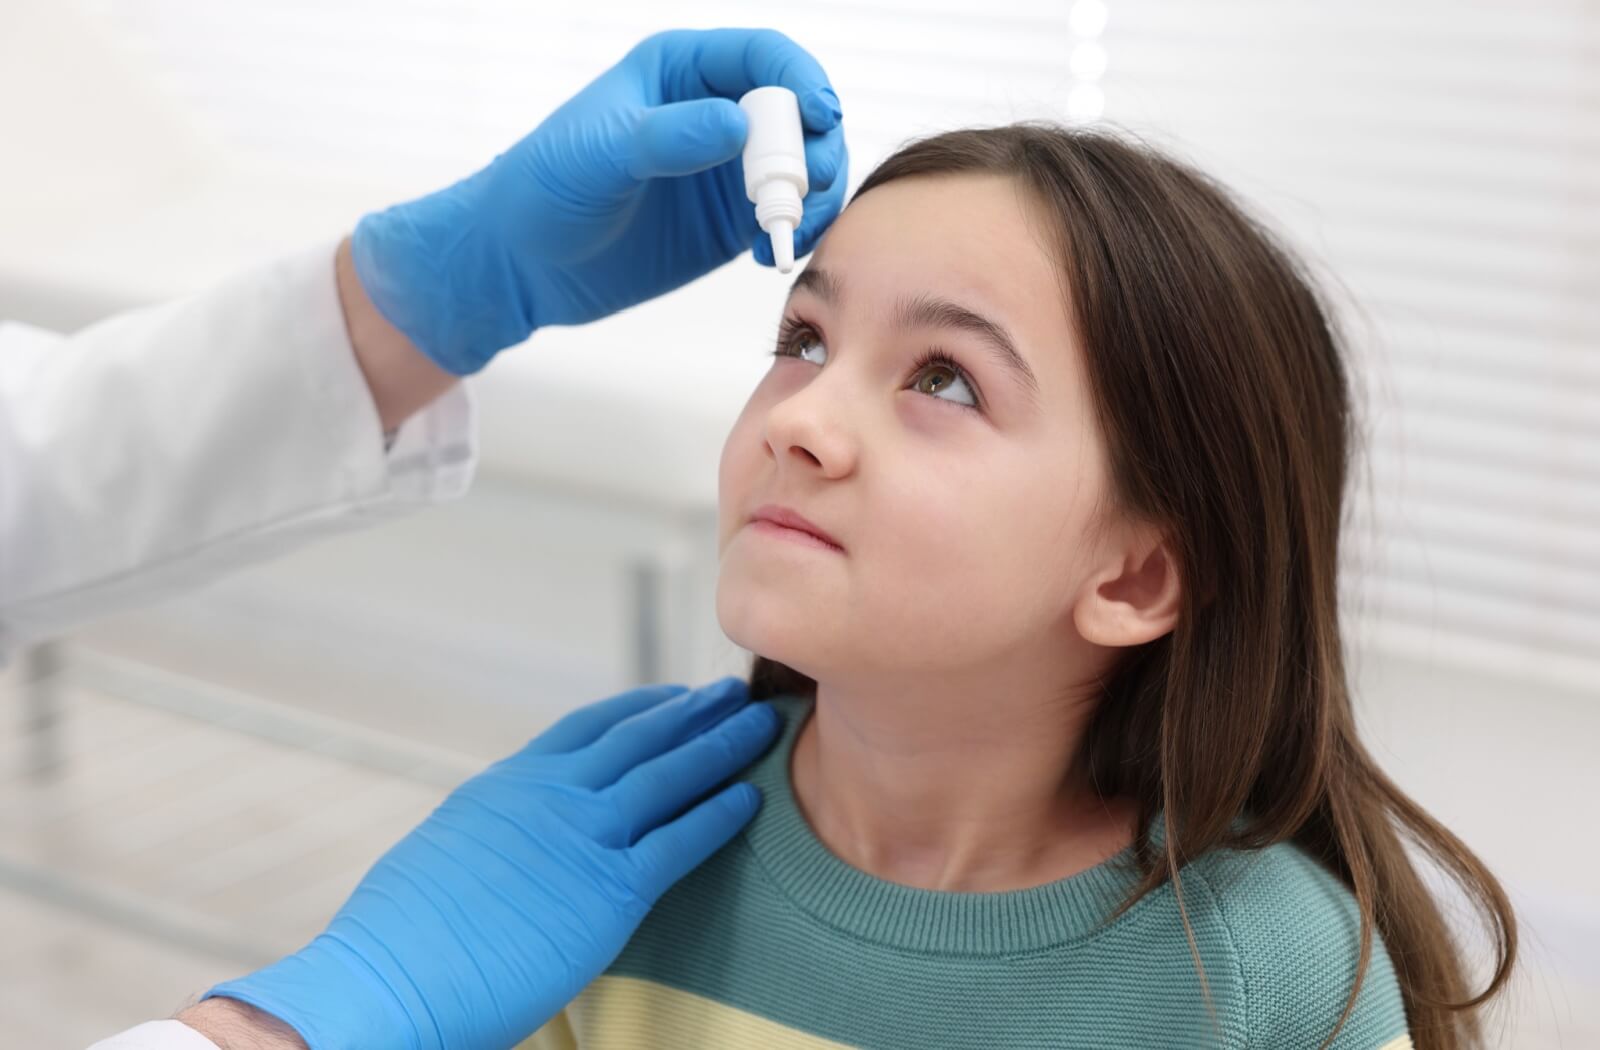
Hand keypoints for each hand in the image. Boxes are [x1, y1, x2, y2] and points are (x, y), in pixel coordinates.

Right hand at [201, 677, 778, 1049]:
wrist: (389, 980)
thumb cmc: (401, 937)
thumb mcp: (447, 851)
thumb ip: (495, 830)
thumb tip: (508, 834)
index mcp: (510, 783)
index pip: (589, 727)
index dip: (639, 707)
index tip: (672, 694)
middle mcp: (551, 795)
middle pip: (639, 736)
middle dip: (692, 710)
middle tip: (733, 691)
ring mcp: (582, 837)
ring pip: (669, 775)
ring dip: (720, 745)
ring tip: (758, 722)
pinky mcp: (608, 891)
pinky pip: (679, 841)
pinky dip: (719, 814)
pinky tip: (750, 797)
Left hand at [351, 27, 847, 374]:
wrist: (524, 262)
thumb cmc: (545, 189)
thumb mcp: (601, 154)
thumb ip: (669, 137)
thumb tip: (737, 126)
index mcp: (681, 70)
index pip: (763, 57)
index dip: (800, 79)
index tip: (818, 114)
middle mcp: (714, 112)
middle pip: (797, 112)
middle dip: (814, 146)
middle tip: (802, 187)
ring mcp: (727, 169)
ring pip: (802, 167)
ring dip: (813, 194)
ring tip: (788, 227)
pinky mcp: (731, 221)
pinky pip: (785, 216)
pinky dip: (794, 231)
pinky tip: (768, 251)